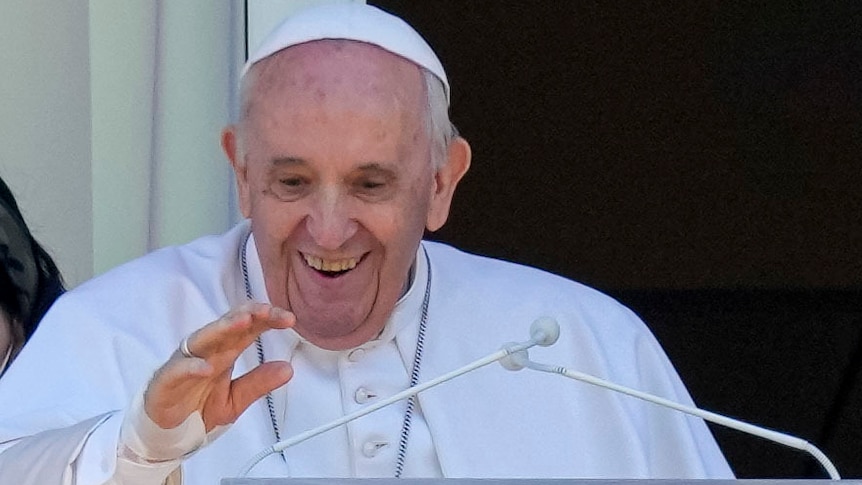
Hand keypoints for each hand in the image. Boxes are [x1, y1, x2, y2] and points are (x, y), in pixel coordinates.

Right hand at [144, 303, 294, 431]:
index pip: (247, 328)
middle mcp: (206, 351)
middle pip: (227, 326)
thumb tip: (288, 368)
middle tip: (267, 311)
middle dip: (247, 315)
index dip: (267, 320)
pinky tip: (207, 367)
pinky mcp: (166, 381)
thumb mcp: (236, 399)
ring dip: (222, 329)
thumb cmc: (199, 407)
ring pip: (203, 339)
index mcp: (225, 352)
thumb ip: (258, 383)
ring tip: (242, 322)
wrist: (168, 432)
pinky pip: (178, 370)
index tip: (289, 318)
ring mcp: (185, 363)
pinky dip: (191, 367)